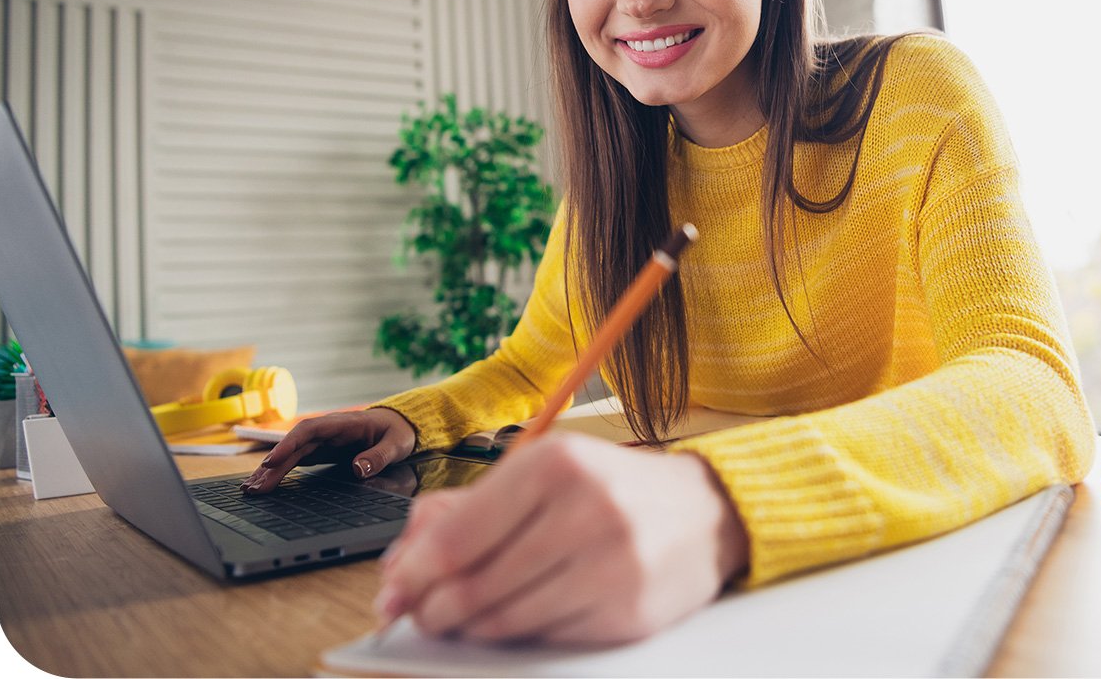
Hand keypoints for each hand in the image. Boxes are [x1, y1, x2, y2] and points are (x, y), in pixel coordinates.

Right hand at [240, 408, 415, 492]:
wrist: (399, 425)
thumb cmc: (397, 432)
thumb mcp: (397, 444)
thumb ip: (379, 456)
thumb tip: (359, 469)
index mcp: (342, 424)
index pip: (309, 431)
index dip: (288, 445)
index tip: (272, 461)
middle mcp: (327, 431)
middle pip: (293, 446)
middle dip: (272, 465)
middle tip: (253, 488)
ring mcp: (322, 441)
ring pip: (290, 455)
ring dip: (270, 472)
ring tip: (251, 490)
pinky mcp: (320, 452)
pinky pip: (295, 461)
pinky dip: (279, 472)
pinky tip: (265, 485)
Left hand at [374, 433, 748, 645]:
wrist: (704, 513)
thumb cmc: (610, 489)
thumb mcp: (543, 472)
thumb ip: (469, 508)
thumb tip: (402, 560)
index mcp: (555, 464)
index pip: (457, 537)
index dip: (413, 573)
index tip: (395, 589)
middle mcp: (585, 509)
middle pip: (475, 585)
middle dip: (436, 608)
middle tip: (424, 612)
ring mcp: (611, 565)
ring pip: (506, 620)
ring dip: (471, 627)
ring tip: (464, 617)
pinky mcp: (629, 613)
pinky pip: (547, 638)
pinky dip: (522, 634)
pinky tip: (521, 616)